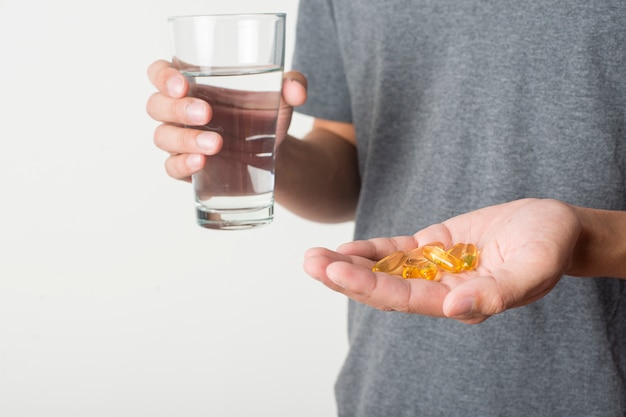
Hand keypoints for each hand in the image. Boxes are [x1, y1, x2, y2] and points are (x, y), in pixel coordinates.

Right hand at [145, 60, 307, 181]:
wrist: (275, 155)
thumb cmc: (266, 116)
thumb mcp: (281, 97)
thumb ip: (292, 85)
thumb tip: (296, 90)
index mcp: (193, 85)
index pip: (160, 73)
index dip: (163, 76)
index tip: (182, 84)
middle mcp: (179, 111)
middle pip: (157, 106)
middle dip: (177, 109)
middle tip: (206, 114)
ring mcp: (180, 141)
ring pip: (163, 137)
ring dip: (185, 139)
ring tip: (216, 144)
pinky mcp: (187, 168)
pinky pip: (171, 167)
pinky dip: (182, 165)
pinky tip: (201, 163)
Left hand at [303, 198, 581, 323]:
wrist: (554, 226)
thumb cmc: (549, 246)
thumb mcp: (532, 267)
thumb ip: (496, 292)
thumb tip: (455, 310)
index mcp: (461, 302)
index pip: (406, 299)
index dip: (369, 287)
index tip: (334, 273)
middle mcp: (441, 291)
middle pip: (384, 288)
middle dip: (346, 277)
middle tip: (310, 263)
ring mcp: (434, 269)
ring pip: (384, 271)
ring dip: (349, 265)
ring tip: (313, 256)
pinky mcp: (433, 247)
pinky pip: (396, 252)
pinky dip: (370, 251)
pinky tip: (344, 250)